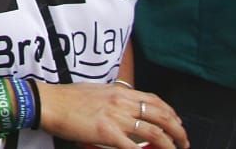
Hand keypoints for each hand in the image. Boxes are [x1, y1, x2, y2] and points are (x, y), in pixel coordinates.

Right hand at [38, 81, 186, 148]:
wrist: (51, 103)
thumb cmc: (68, 98)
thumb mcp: (97, 91)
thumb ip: (114, 99)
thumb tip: (126, 109)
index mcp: (120, 91)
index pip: (154, 100)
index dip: (171, 112)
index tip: (177, 122)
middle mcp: (122, 102)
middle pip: (161, 115)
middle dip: (178, 129)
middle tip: (184, 140)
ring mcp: (116, 118)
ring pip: (154, 132)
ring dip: (170, 144)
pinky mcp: (107, 133)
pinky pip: (133, 147)